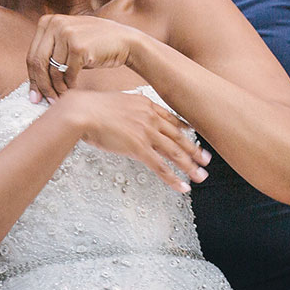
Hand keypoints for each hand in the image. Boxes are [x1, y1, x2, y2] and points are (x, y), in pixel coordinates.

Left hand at [27, 14, 149, 101]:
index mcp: (47, 21)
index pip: (32, 55)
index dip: (32, 78)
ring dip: (57, 88)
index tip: (34, 95)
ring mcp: (66, 34)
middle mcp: (55, 24)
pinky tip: (73, 88)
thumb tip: (33, 84)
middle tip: (43, 101)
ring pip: (53, 71)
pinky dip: (69, 85)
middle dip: (41, 86)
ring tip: (61, 96)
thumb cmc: (95, 45)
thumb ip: (50, 53)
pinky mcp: (78, 46)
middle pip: (37, 63)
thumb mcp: (68, 40)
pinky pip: (67, 74)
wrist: (125, 41)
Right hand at [52, 90, 208, 192]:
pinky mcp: (139, 148)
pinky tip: (183, 187)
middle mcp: (150, 118)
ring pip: (175, 152)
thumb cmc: (90, 108)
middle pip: (179, 137)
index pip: (171, 119)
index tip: (193, 136)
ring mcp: (146, 133)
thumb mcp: (114, 102)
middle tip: (207, 160)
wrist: (82, 111)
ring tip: (201, 176)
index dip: (184, 129)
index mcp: (145, 105)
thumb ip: (126, 108)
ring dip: (190, 166)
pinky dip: (173, 178)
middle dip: (194, 150)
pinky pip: (161, 166)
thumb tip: (124, 113)